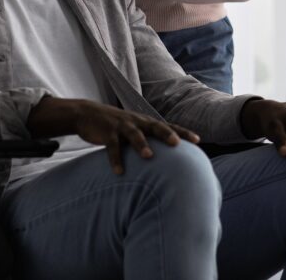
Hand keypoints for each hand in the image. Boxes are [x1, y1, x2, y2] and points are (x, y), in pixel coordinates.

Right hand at [28, 97, 199, 174]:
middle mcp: (136, 122)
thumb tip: (167, 158)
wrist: (87, 114)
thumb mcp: (134, 129)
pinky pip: (112, 146)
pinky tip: (119, 172)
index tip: (198, 140)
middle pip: (155, 126)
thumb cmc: (116, 126)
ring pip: (134, 134)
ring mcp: (121, 126)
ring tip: (149, 157)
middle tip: (177, 144)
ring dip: (141, 145)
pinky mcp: (106, 132)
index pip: (168, 126)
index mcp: (145, 122)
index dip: (183, 132)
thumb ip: (149, 140)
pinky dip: (116, 159)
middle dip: (166, 134)